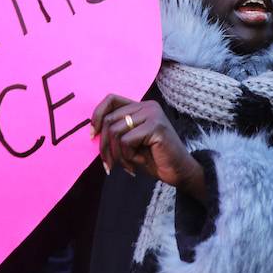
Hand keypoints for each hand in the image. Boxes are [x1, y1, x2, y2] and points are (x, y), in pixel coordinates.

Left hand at [91, 95, 205, 201]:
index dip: (97, 115)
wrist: (179, 172)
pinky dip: (128, 156)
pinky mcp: (156, 126)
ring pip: (116, 131)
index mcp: (141, 106)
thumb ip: (117, 132)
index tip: (93, 135)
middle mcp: (147, 106)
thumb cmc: (154, 159)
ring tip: (128, 165)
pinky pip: (127, 141)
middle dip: (104, 146)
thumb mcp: (131, 142)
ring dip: (117, 154)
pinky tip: (139, 161)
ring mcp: (152, 114)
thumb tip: (92, 132)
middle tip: (108, 164)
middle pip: (109, 119)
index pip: (111, 99)